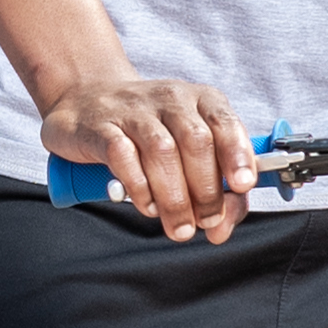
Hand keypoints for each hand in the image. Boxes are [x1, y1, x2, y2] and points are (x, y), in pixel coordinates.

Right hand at [44, 64, 258, 244]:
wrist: (86, 101)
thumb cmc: (147, 131)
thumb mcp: (188, 148)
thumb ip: (215, 187)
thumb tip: (221, 227)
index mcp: (200, 100)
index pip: (225, 123)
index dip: (237, 155)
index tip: (241, 185)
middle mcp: (169, 100)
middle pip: (196, 141)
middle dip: (206, 189)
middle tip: (205, 220)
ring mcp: (133, 111)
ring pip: (162, 151)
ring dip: (174, 196)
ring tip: (179, 225)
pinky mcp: (101, 127)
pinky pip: (123, 156)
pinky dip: (139, 187)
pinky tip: (147, 205)